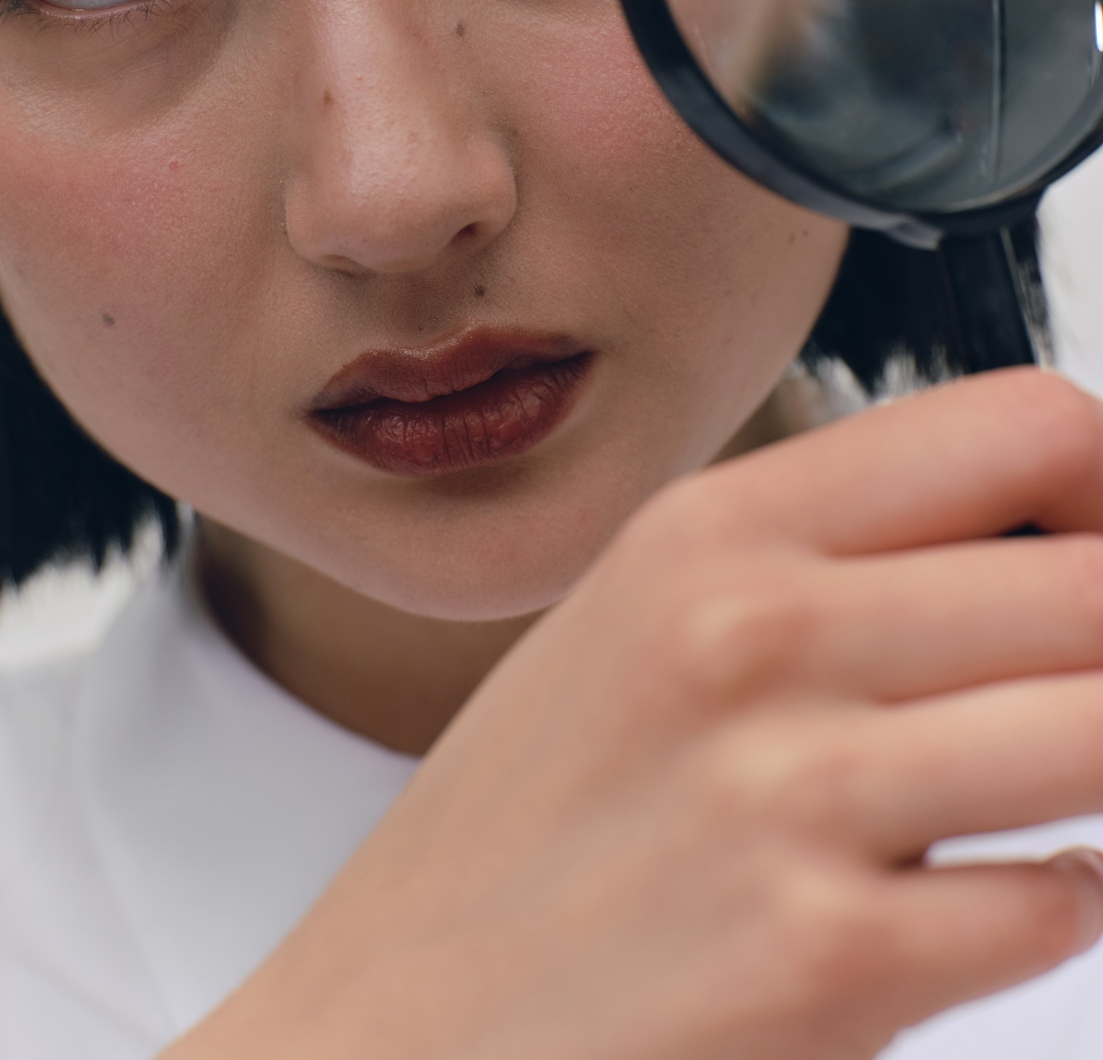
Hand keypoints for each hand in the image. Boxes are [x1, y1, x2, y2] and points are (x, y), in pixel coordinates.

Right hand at [163, 369, 1102, 1059]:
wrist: (396, 1026)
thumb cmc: (523, 833)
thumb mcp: (644, 627)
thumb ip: (826, 566)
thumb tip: (1048, 547)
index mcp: (709, 528)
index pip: (1019, 428)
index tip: (1098, 549)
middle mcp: (747, 629)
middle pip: (1094, 583)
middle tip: (1066, 690)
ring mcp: (784, 789)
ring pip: (1099, 729)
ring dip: (1089, 776)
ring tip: (1026, 795)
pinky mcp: (822, 956)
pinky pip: (1055, 904)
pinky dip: (1042, 905)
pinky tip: (952, 903)